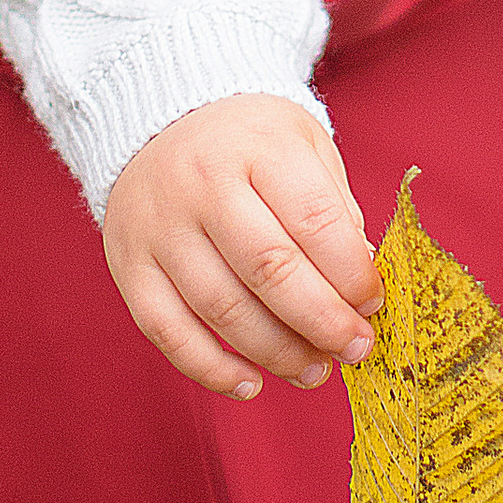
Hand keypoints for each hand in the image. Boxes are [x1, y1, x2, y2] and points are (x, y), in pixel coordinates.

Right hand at [102, 96, 384, 399]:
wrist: (159, 118)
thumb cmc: (248, 142)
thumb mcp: (303, 145)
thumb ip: (334, 209)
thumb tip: (358, 286)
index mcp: (257, 146)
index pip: (315, 220)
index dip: (351, 274)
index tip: (373, 305)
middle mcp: (201, 183)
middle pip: (269, 270)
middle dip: (323, 321)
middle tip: (355, 349)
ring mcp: (159, 227)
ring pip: (221, 308)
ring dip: (277, 353)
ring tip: (315, 371)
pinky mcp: (129, 265)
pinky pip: (168, 331)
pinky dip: (211, 369)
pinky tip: (251, 384)